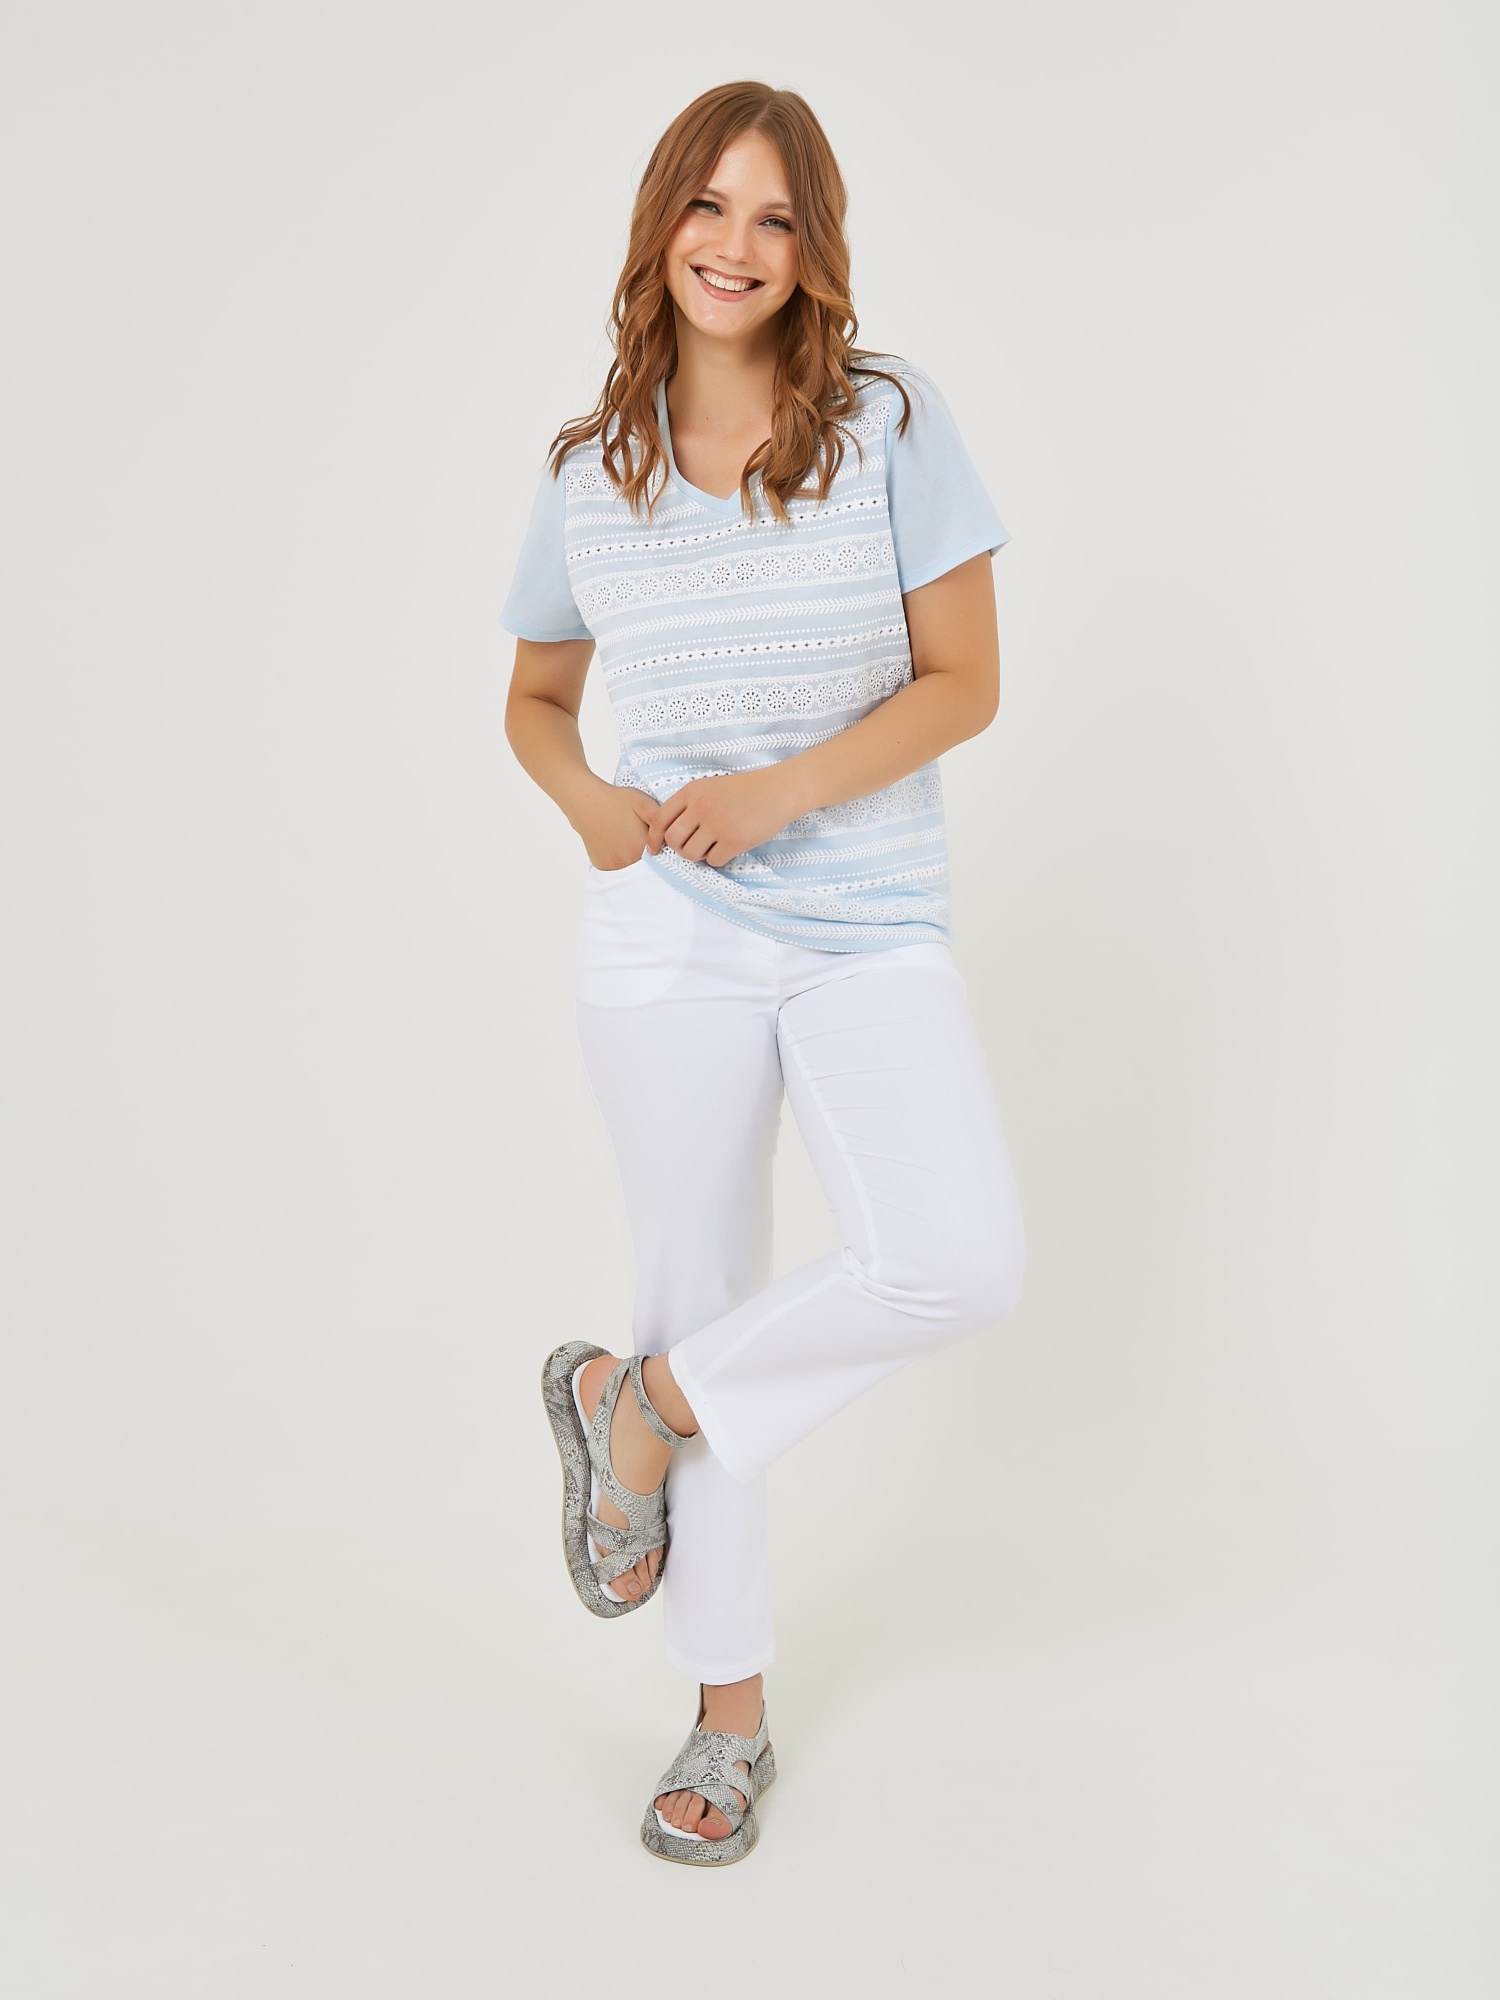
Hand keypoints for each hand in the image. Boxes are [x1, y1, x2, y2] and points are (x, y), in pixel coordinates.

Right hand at [580, 785, 658, 870]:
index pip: (662, 859)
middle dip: (651, 858)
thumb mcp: (645, 804)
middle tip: (641, 838)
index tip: (661, 842)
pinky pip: (618, 870)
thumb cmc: (616, 801)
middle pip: (648, 868)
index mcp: (641, 848)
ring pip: (632, 869)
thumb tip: (673, 836)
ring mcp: (613, 866)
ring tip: (629, 841)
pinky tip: (618, 845)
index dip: (664, 851)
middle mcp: (627, 862)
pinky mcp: (602, 866)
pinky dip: (621, 862)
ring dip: (635, 861)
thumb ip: (663, 821)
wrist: (586, 803)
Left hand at [642, 768, 799, 867]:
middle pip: (673, 840)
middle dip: (680, 848)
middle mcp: (701, 806)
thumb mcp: (709, 787)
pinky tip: (729, 846)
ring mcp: (717, 824)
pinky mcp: (734, 840)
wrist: (778, 791)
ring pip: (691, 854)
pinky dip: (718, 858)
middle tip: (694, 846)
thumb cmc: (743, 791)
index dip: (654, 838)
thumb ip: (687, 805)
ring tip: (714, 844)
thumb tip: (664, 833)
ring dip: (700, 854)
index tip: (655, 849)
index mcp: (692, 791)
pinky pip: (713, 861)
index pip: (660, 819)